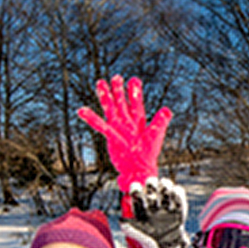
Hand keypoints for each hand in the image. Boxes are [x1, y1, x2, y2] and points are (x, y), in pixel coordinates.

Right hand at [77, 75, 172, 193]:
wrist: (138, 170)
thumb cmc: (147, 156)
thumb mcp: (155, 135)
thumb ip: (160, 121)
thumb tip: (167, 110)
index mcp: (138, 121)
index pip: (136, 102)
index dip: (135, 92)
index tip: (134, 80)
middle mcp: (127, 122)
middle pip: (121, 102)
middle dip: (118, 90)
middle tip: (116, 77)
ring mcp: (117, 128)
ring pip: (110, 108)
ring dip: (105, 96)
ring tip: (100, 83)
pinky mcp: (110, 136)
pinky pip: (99, 125)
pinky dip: (91, 118)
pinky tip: (82, 110)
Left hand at [124, 177, 189, 247]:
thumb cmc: (150, 242)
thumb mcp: (140, 236)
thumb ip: (131, 229)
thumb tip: (121, 222)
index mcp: (142, 209)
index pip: (137, 194)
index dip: (136, 189)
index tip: (136, 189)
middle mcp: (153, 205)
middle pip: (152, 187)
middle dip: (151, 183)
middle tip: (151, 183)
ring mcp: (166, 206)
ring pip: (165, 189)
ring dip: (165, 184)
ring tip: (165, 185)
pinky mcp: (178, 210)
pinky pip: (179, 198)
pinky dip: (178, 192)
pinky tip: (175, 191)